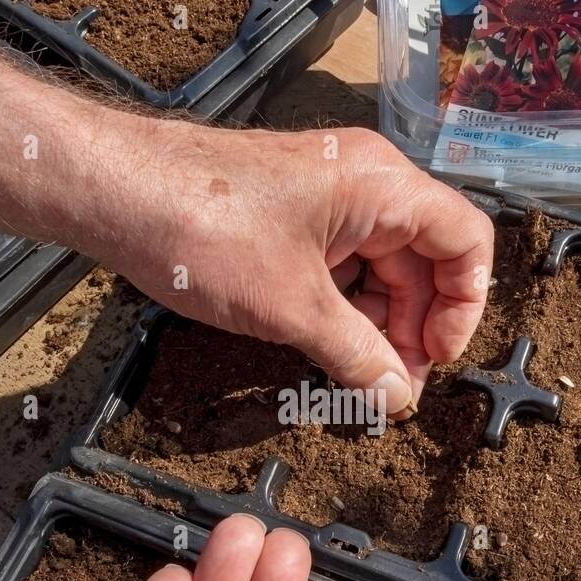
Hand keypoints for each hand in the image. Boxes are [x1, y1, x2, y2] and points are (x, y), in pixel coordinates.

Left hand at [0, 0, 493, 414]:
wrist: (114, 190)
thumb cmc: (205, 232)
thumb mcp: (292, 308)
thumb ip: (356, 355)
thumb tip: (398, 398)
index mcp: (383, 186)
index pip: (466, 241)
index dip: (463, 308)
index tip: (430, 360)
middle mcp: (365, 181)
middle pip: (424, 258)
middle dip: (414, 327)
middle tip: (389, 388)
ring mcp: (326, 194)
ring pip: (380, 265)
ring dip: (376, 323)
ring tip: (354, 377)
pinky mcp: (291, 211)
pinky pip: (340, 261)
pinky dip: (341, 306)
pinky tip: (322, 346)